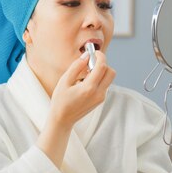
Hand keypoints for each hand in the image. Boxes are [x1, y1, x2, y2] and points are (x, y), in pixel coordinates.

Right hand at [37, 51, 114, 167]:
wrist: (63, 120)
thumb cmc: (60, 100)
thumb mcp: (64, 81)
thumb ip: (76, 67)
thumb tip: (86, 56)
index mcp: (89, 88)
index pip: (102, 66)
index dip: (100, 56)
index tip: (94, 52)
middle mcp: (98, 93)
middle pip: (111, 72)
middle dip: (103, 65)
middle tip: (90, 64)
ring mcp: (101, 98)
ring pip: (109, 79)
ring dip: (100, 72)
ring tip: (85, 76)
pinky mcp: (100, 100)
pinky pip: (104, 85)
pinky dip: (98, 80)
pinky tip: (85, 83)